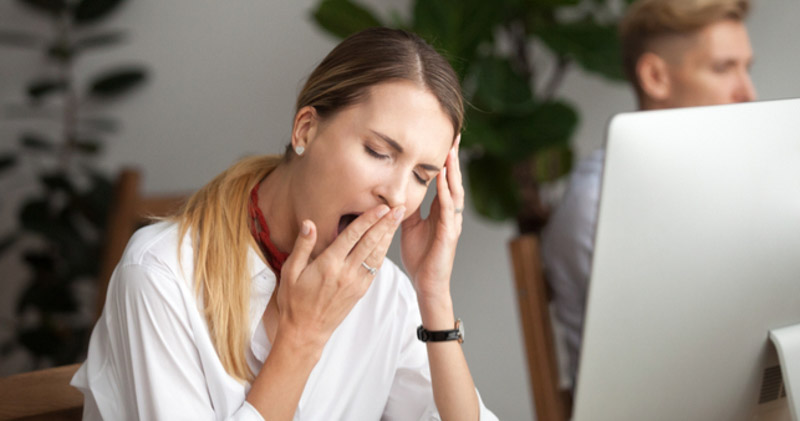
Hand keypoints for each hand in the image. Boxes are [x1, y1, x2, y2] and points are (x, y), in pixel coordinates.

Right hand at [276, 204, 404, 349]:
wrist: (306, 331)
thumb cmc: (294, 301)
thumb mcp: (290, 272)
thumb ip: (302, 246)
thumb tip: (309, 223)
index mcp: (329, 265)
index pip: (353, 236)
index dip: (368, 219)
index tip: (381, 206)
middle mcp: (346, 273)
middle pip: (370, 242)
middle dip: (386, 223)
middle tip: (399, 207)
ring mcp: (356, 283)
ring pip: (377, 254)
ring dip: (388, 235)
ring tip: (398, 219)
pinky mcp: (360, 291)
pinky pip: (375, 268)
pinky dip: (383, 252)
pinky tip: (387, 241)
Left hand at [401, 135, 463, 300]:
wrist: (426, 283)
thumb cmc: (420, 257)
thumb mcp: (408, 226)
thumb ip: (406, 207)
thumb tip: (396, 191)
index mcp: (440, 211)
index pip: (444, 180)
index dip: (445, 160)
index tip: (445, 139)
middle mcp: (450, 214)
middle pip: (454, 180)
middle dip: (454, 158)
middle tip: (455, 135)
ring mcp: (451, 223)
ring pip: (455, 191)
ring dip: (452, 172)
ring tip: (451, 152)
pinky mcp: (449, 234)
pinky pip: (448, 210)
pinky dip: (446, 194)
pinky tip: (444, 181)